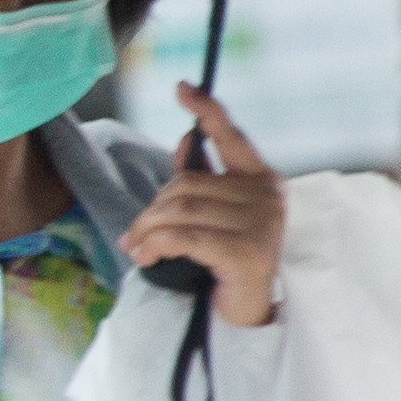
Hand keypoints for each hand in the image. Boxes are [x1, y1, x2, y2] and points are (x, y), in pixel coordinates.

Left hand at [122, 85, 286, 327]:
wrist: (248, 312)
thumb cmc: (228, 262)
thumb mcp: (214, 217)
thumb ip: (203, 181)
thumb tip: (186, 142)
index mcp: (261, 179)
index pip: (232, 137)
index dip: (206, 111)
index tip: (182, 88)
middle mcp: (267, 195)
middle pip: (187, 185)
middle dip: (151, 209)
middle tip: (133, 234)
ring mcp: (262, 222)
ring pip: (180, 210)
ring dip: (147, 230)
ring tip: (135, 248)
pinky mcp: (247, 250)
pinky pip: (185, 237)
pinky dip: (156, 245)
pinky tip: (145, 256)